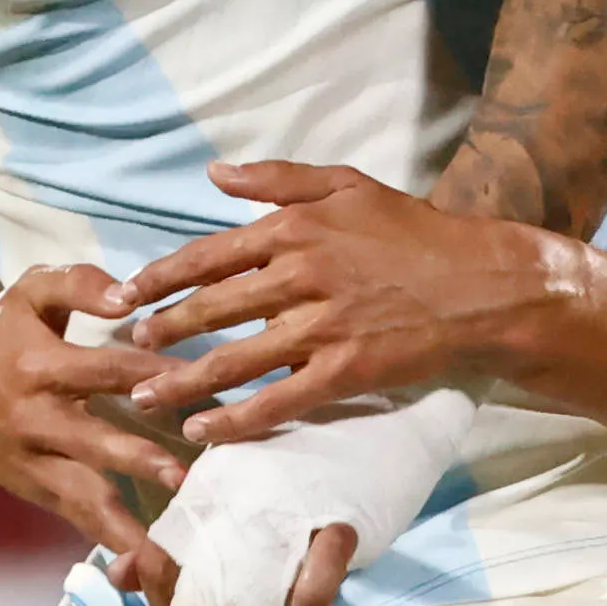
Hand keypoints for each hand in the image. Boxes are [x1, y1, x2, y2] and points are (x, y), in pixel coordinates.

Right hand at [0, 266, 189, 604]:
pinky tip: (141, 572)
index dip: (153, 372)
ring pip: (80, 493)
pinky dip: (104, 542)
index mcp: (39, 365)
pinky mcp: (33, 488)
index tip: (202, 382)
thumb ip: (77, 284)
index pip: (106, 368)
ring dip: (121, 522)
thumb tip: (127, 297)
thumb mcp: (27, 294)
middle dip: (136, 458)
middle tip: (182, 476)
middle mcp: (34, 418)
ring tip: (163, 551)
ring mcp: (32, 459)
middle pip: (91, 440)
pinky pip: (72, 517)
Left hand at [117, 163, 571, 443]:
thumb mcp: (349, 186)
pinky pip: (279, 400)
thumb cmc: (416, 233)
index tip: (123, 294)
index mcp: (296, 228)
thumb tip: (214, 174)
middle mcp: (301, 274)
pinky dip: (236, 419)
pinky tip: (204, 432)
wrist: (483, 285)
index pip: (209, 254)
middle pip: (211, 308)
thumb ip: (279, 178)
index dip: (159, 276)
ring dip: (182, 381)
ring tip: (143, 398)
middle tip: (125, 349)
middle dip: (160, 332)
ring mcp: (323, 326)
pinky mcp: (347, 370)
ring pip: (234, 359)